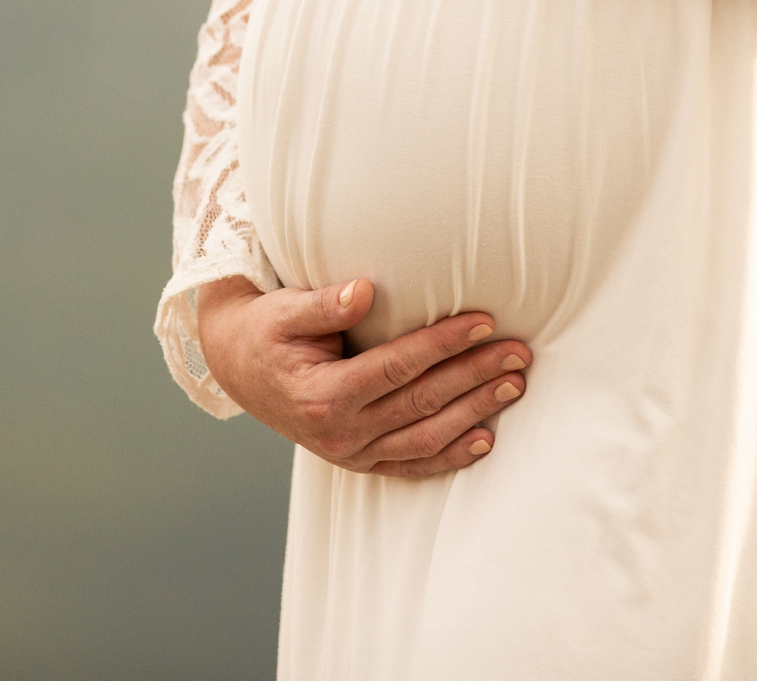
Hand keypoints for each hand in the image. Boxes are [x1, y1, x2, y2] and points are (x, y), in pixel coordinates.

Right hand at [196, 276, 532, 476]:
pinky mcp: (360, 460)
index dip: (443, 344)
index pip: (398, 368)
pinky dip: (451, 456)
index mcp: (323, 395)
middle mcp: (340, 433)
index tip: (483, 322)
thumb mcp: (284, 311)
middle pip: (422, 402)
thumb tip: (363, 290)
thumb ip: (323, 304)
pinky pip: (413, 465)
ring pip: (426, 437)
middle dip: (475, 376)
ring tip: (514, 385)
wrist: (238, 367)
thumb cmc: (265, 330)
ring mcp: (351, 452)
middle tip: (519, 353)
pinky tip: (486, 439)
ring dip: (475, 412)